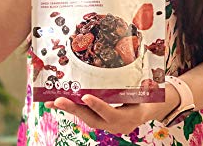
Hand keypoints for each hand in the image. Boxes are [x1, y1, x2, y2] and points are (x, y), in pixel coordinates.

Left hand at [44, 85, 179, 134]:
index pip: (110, 113)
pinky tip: (60, 101)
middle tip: (57, 101)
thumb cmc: (150, 98)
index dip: (98, 106)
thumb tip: (147, 77)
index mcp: (127, 119)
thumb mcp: (151, 95)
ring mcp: (106, 124)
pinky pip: (85, 114)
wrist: (149, 110)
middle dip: (73, 109)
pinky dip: (72, 107)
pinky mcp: (100, 119)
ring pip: (85, 117)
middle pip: (91, 118)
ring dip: (68, 109)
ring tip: (51, 102)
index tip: (86, 97)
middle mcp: (114, 125)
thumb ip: (147, 89)